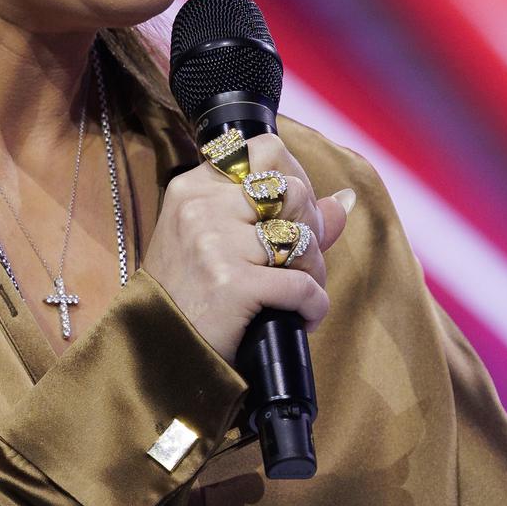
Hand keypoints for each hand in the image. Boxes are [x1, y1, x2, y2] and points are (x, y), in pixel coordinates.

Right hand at [140, 132, 354, 360]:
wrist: (162, 355)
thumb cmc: (192, 296)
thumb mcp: (222, 243)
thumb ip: (282, 215)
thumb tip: (344, 200)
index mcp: (195, 187)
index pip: (266, 150)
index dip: (296, 177)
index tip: (294, 212)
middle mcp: (201, 207)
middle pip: (293, 191)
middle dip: (311, 228)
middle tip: (300, 260)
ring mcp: (215, 244)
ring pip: (302, 238)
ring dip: (314, 271)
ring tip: (301, 294)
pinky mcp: (232, 284)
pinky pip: (302, 285)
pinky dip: (314, 306)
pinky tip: (303, 318)